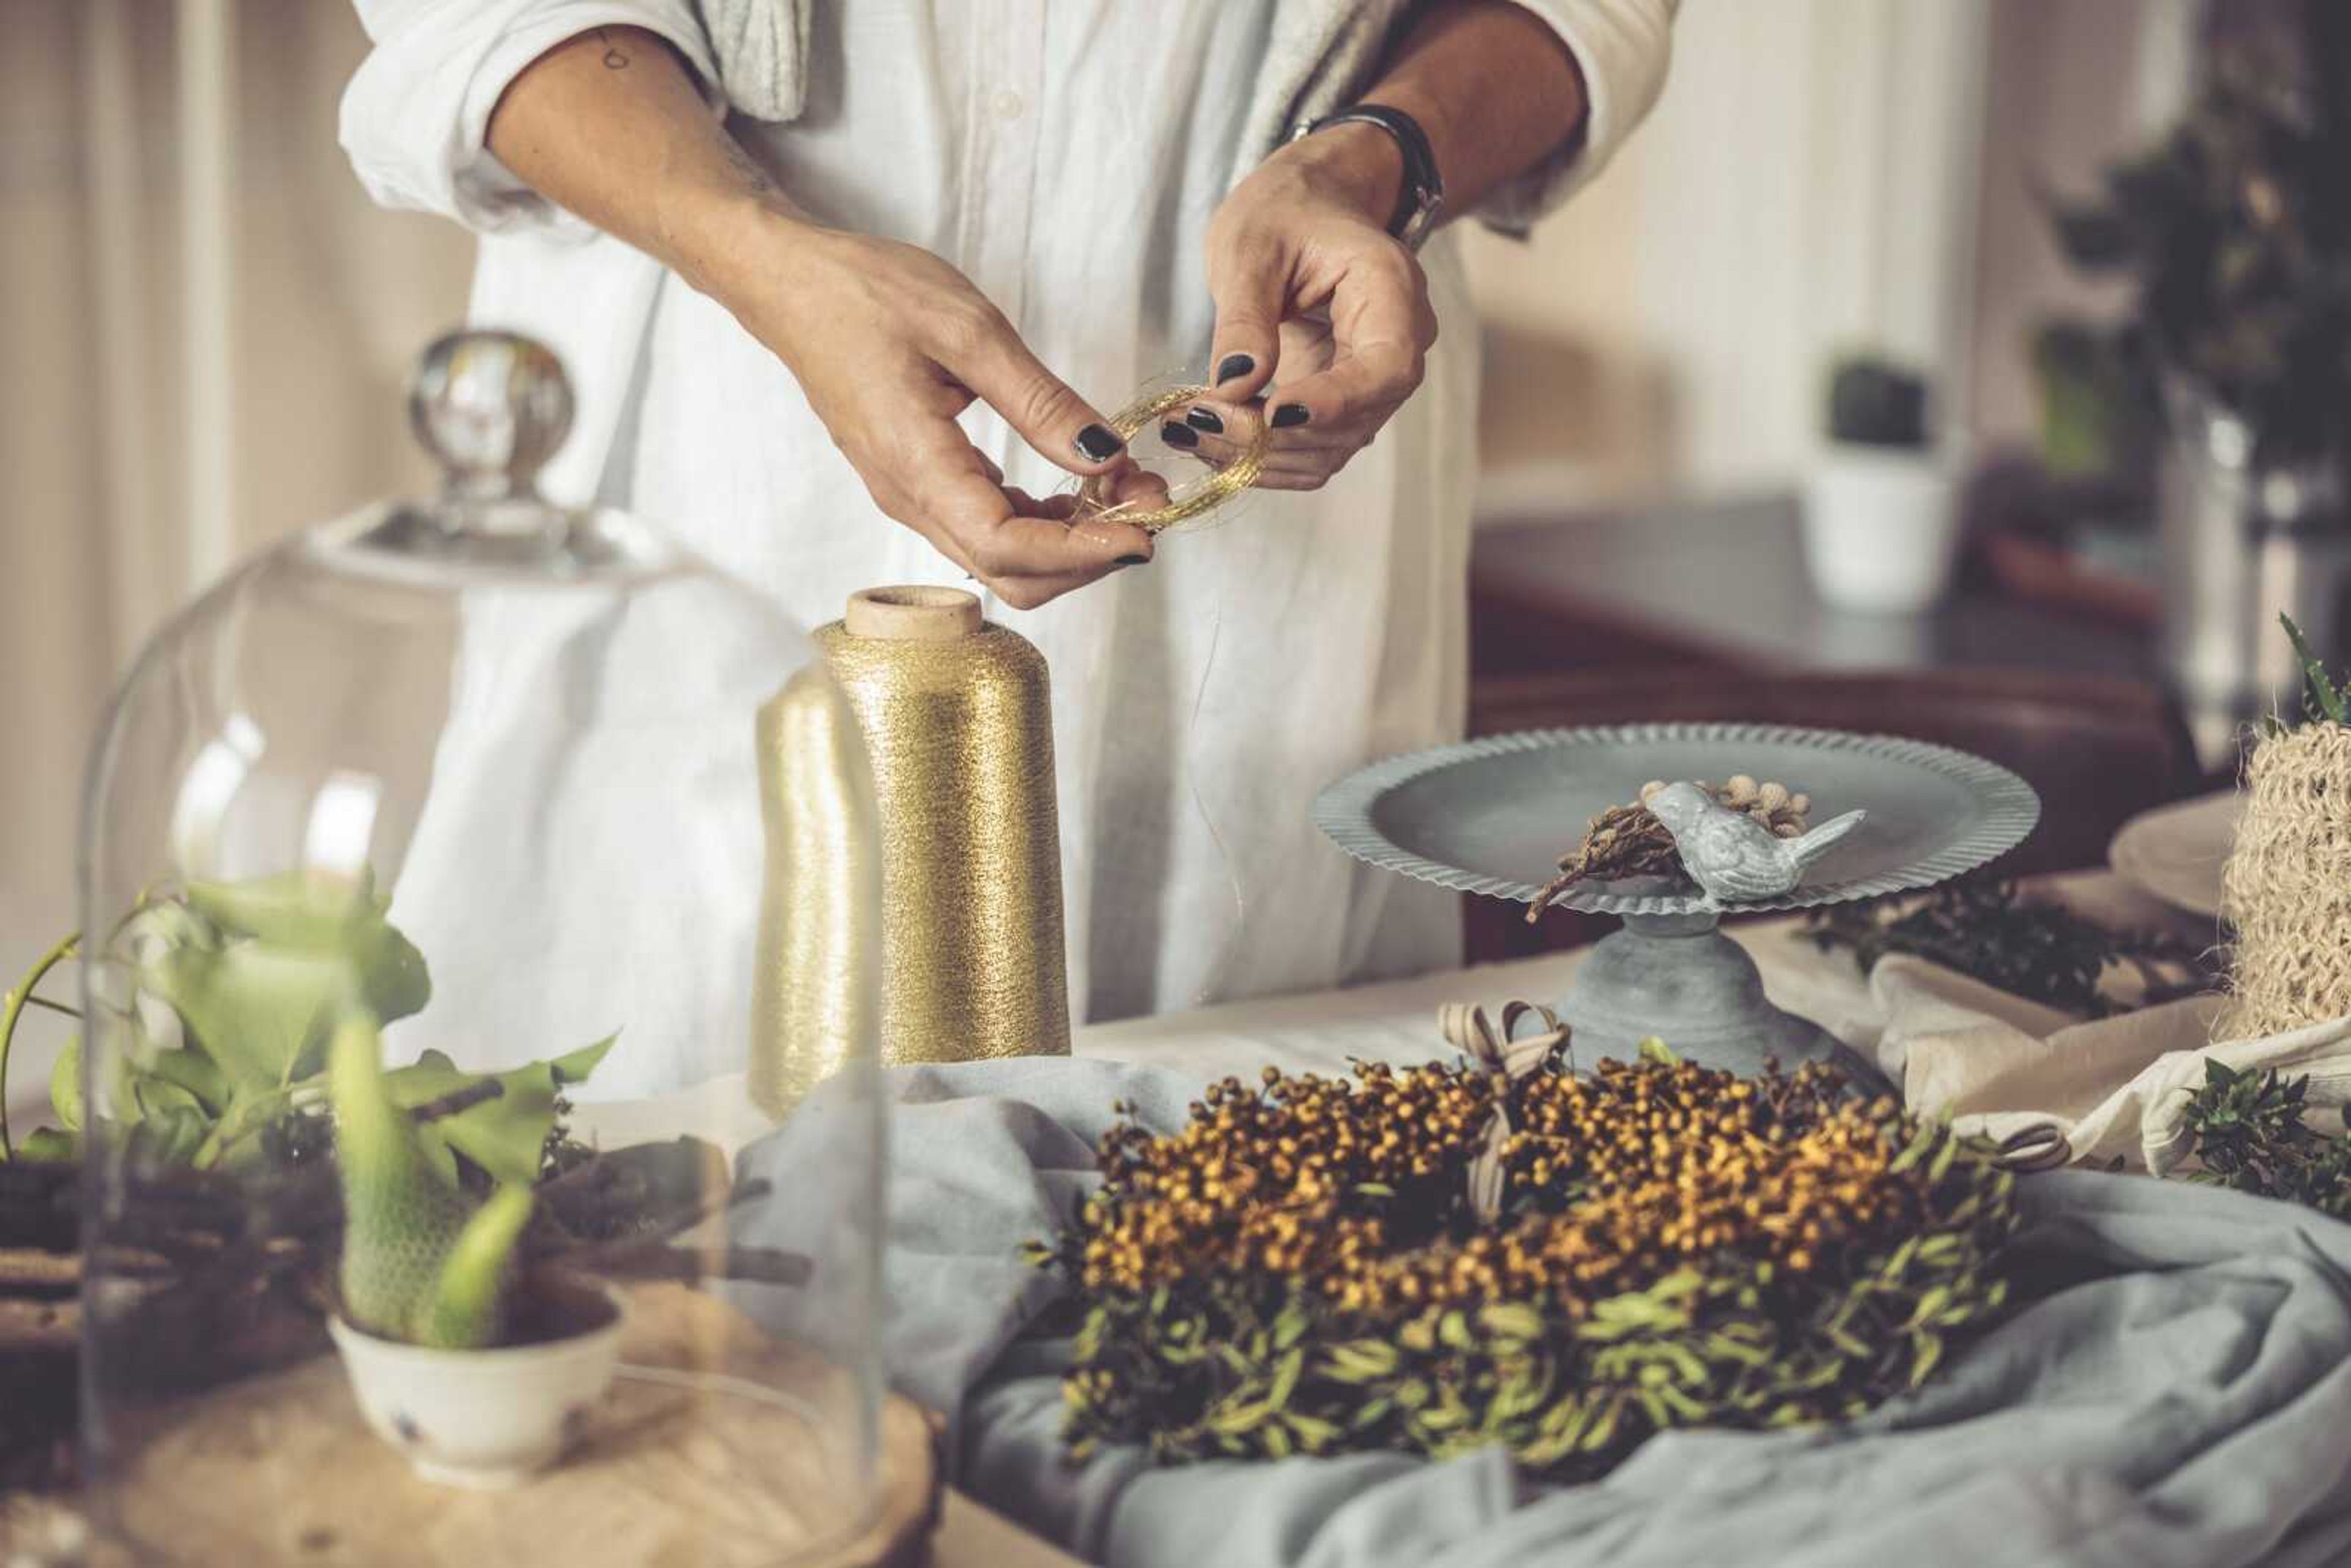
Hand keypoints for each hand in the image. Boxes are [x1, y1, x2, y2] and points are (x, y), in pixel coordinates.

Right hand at [702, 211, 1164, 607]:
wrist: (792, 284)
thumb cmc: (866, 294)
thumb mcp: (968, 330)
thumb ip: (1040, 402)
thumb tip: (1104, 455)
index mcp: (916, 468)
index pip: (1008, 549)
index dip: (1083, 553)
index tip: (1146, 532)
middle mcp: (911, 500)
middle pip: (1011, 574)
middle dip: (1089, 554)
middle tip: (1149, 504)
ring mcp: (913, 496)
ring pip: (1004, 558)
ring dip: (1073, 537)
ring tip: (1128, 485)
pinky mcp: (921, 482)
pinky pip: (990, 526)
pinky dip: (1044, 516)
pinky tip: (1082, 478)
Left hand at [1175, 125, 1439, 490]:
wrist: (1305, 210)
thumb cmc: (1285, 211)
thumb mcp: (1251, 246)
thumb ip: (1245, 315)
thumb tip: (1235, 384)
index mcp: (1391, 291)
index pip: (1387, 368)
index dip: (1335, 402)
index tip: (1274, 414)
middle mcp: (1396, 347)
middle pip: (1351, 421)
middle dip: (1271, 435)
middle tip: (1194, 422)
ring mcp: (1369, 385)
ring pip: (1327, 450)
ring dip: (1257, 456)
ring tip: (1186, 431)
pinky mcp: (1338, 408)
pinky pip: (1308, 453)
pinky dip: (1258, 457)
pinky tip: (1206, 439)